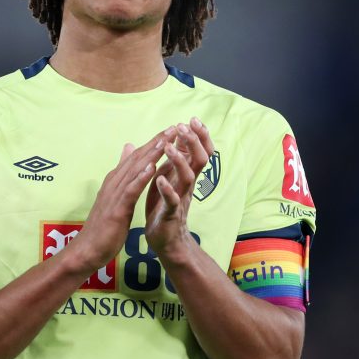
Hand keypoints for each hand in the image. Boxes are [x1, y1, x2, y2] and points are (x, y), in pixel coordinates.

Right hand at [70, 126, 175, 271]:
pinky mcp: (117, 208)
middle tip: (174, 127)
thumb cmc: (103, 224)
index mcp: (116, 180)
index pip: (137, 157)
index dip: (154, 142)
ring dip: (151, 154)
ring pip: (135, 170)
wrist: (88, 248)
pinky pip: (131, 190)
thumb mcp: (114, 196)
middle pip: (138, 158)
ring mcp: (115, 194)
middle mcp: (115, 182)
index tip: (170, 130)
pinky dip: (141, 177)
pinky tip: (152, 167)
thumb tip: (128, 149)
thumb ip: (122, 173)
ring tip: (166, 141)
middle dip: (157, 142)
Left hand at [144, 117, 213, 256]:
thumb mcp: (167, 178)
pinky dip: (167, 189)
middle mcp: (186, 185)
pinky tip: (160, 179)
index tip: (193, 119)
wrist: (165, 240)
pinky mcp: (171, 214)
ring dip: (179, 161)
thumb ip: (172, 160)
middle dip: (193, 142)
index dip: (199, 136)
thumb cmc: (164, 206)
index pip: (199, 151)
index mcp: (184, 175)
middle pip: (199, 159)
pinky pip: (172, 200)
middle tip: (184, 126)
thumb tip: (175, 137)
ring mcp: (180, 199)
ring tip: (169, 147)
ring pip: (188, 177)